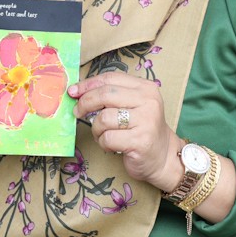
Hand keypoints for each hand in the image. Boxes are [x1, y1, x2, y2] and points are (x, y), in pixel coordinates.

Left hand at [69, 71, 182, 191]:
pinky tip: (111, 146)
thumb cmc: (141, 130)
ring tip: (102, 134)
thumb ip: (110, 96)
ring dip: (95, 129)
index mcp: (145, 88)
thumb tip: (76, 92)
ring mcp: (146, 121)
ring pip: (103, 118)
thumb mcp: (130, 106)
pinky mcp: (141, 141)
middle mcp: (149, 101)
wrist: (163, 157)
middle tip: (77, 112)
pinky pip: (108, 138)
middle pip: (105, 95)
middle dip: (85, 103)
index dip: (88, 84)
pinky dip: (103, 143)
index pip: (110, 78)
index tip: (73, 92)